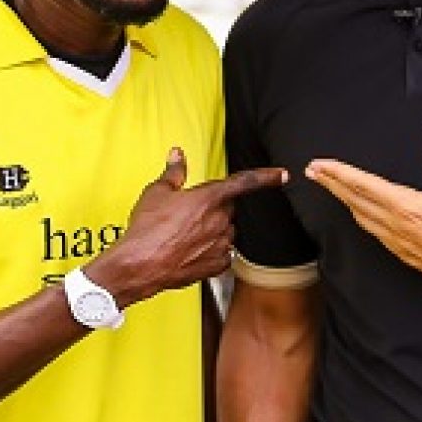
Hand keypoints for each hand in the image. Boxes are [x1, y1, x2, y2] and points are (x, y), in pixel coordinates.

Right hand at [86, 150, 287, 305]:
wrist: (140, 265)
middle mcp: (220, 221)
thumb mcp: (157, 193)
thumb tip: (177, 156)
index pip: (245, 182)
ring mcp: (221, 245)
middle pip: (228, 208)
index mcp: (209, 198)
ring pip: (225, 231)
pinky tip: (190, 250)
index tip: (281, 175)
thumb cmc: (147, 230)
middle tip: (188, 212)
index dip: (266, 177)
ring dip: (212, 229)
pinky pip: (222, 253)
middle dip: (214, 207)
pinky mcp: (217, 265)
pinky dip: (210, 250)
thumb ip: (174, 172)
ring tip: (184, 234)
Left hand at [307, 128, 421, 292]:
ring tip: (333, 189)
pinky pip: (376, 234)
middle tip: (312, 172)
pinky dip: (362, 219)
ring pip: (363, 219)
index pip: (363, 186)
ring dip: (345, 201)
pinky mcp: (407, 255)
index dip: (338, 173)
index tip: (319, 165)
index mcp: (408, 208)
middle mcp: (398, 226)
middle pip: (355, 201)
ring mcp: (400, 243)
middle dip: (332, 185)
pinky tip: (362, 216)